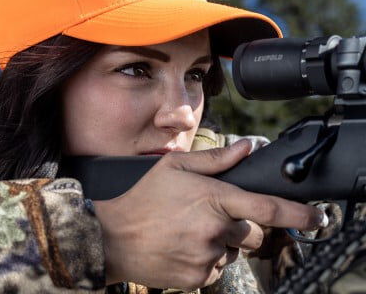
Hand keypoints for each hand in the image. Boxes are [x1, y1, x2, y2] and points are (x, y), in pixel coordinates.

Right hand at [94, 140, 323, 289]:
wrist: (110, 235)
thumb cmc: (142, 196)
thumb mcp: (175, 166)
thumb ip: (216, 159)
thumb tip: (247, 147)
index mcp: (212, 199)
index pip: (266, 207)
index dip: (297, 213)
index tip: (317, 217)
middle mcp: (214, 231)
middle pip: (253, 233)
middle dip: (242, 225)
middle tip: (212, 215)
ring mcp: (206, 258)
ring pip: (234, 252)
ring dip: (222, 242)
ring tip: (191, 230)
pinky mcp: (196, 279)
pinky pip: (217, 269)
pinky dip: (208, 258)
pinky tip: (184, 245)